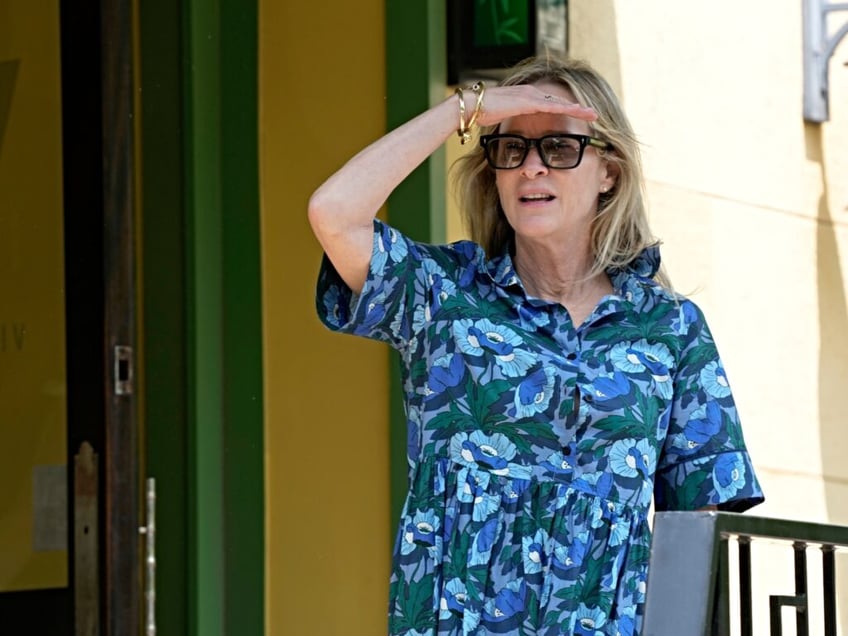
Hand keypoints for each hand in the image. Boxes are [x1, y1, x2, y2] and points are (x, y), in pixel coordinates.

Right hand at [462, 84, 598, 128]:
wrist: (468, 107)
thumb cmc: (479, 115)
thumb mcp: (500, 120)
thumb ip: (509, 125)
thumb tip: (513, 139)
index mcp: (525, 99)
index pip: (551, 104)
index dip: (566, 110)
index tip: (580, 117)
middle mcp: (530, 94)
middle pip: (560, 101)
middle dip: (577, 108)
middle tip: (594, 114)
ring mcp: (529, 96)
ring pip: (560, 102)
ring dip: (577, 108)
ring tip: (593, 114)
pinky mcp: (526, 101)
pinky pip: (551, 106)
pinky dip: (566, 109)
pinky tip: (578, 112)